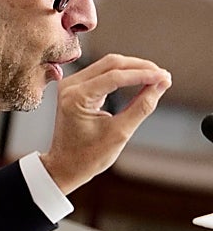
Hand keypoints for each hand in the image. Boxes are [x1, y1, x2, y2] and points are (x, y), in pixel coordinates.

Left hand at [39, 53, 170, 193]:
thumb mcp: (120, 132)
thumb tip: (161, 84)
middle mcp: (69, 86)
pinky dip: (123, 75)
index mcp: (75, 97)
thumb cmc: (88, 155)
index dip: (143, 74)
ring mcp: (70, 85)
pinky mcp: (76, 88)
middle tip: (164, 76)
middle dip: (140, 67)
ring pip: (107, 65)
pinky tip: (141, 80)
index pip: (114, 77)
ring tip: (157, 78)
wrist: (65, 166)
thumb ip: (142, 106)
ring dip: (133, 69)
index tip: (165, 77)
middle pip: (111, 64)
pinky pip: (102, 74)